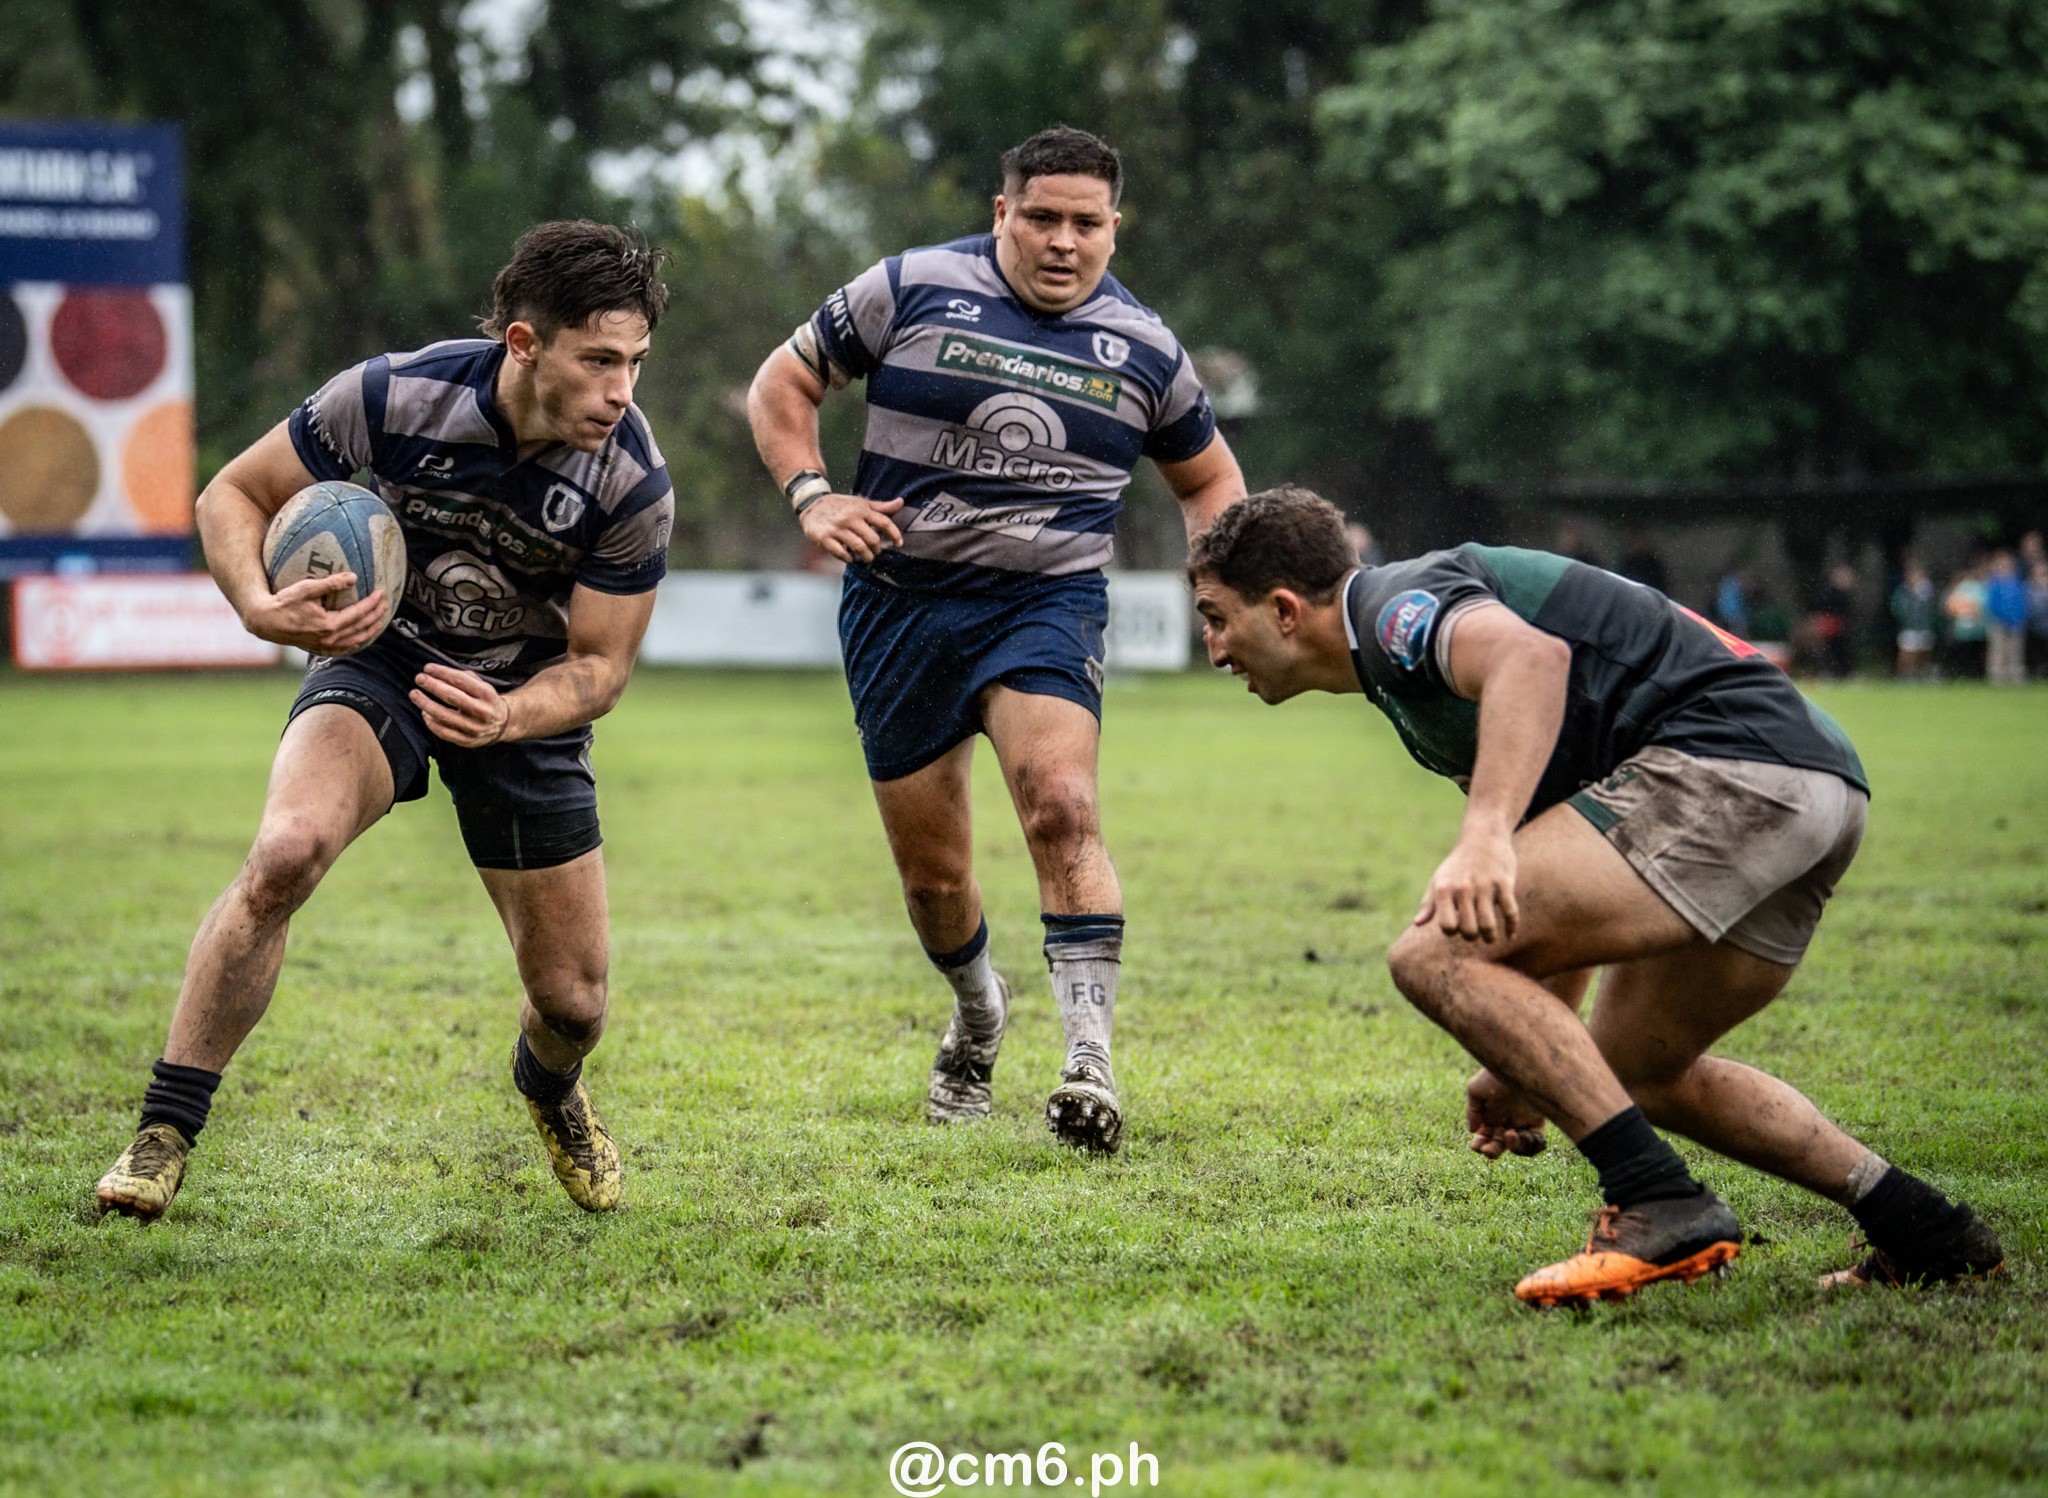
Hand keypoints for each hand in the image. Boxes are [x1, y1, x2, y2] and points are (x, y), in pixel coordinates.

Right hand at [243, 573, 388, 655]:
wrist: (265, 621)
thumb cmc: (284, 602)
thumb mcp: (307, 589)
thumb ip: (331, 584)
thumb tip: (353, 577)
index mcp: (329, 625)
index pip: (359, 613)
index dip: (373, 603)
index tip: (382, 593)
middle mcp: (330, 638)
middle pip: (362, 627)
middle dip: (377, 615)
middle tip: (386, 604)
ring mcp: (325, 646)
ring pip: (356, 640)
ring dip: (370, 630)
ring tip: (380, 620)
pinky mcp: (319, 648)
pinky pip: (344, 649)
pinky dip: (356, 643)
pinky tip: (361, 638)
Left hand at [411, 663, 512, 746]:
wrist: (503, 724)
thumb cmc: (486, 701)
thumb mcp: (483, 685)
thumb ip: (464, 678)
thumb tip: (437, 672)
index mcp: (487, 694)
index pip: (461, 680)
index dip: (442, 673)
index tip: (428, 668)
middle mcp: (482, 711)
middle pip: (452, 697)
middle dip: (433, 686)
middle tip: (419, 678)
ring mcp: (474, 728)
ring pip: (445, 716)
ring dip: (426, 704)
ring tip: (415, 694)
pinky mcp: (467, 740)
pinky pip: (444, 732)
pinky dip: (431, 722)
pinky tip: (425, 713)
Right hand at [800, 494, 904, 563]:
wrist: (811, 504)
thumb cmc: (841, 506)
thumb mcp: (860, 503)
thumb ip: (881, 507)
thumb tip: (901, 502)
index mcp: (861, 509)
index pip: (884, 522)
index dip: (895, 534)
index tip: (899, 544)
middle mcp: (850, 518)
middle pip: (873, 539)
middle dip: (877, 549)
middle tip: (875, 551)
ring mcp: (837, 528)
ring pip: (859, 547)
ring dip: (866, 556)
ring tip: (866, 557)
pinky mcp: (824, 538)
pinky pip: (841, 553)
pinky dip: (849, 558)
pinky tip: (850, 557)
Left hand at [1414, 824, 1518, 942]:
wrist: (1483, 836)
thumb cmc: (1457, 864)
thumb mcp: (1439, 880)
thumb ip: (1428, 904)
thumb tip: (1417, 924)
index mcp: (1444, 889)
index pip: (1447, 926)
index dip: (1452, 931)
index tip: (1457, 926)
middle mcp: (1463, 888)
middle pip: (1468, 930)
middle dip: (1472, 937)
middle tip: (1475, 933)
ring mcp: (1485, 886)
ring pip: (1488, 925)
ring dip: (1490, 937)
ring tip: (1489, 937)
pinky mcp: (1504, 883)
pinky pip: (1510, 913)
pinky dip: (1511, 928)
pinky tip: (1510, 935)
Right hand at [1465, 1068, 1547, 1158]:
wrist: (1518, 1064)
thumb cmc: (1493, 1074)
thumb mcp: (1475, 1089)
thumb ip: (1472, 1110)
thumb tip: (1472, 1130)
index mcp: (1490, 1117)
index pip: (1484, 1138)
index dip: (1479, 1145)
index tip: (1475, 1146)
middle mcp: (1506, 1123)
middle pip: (1499, 1146)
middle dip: (1492, 1151)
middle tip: (1488, 1149)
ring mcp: (1522, 1123)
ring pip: (1517, 1147)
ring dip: (1511, 1146)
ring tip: (1509, 1133)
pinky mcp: (1537, 1121)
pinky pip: (1535, 1141)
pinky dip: (1528, 1143)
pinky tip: (1520, 1134)